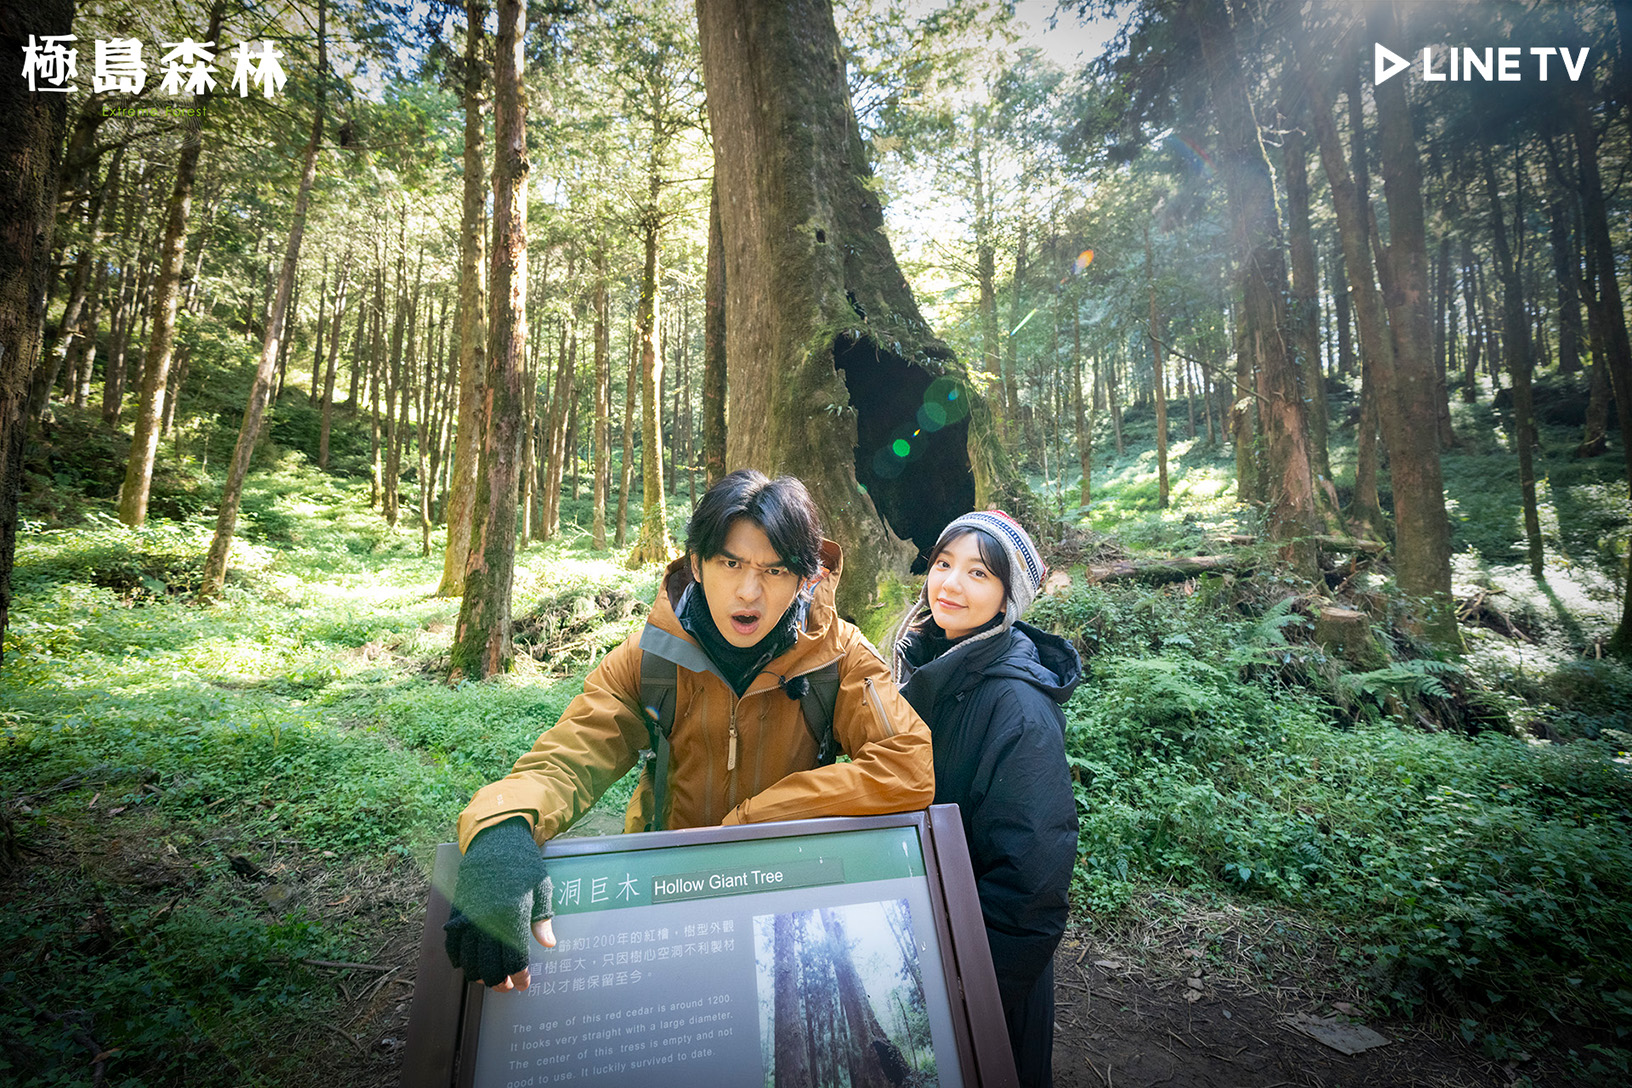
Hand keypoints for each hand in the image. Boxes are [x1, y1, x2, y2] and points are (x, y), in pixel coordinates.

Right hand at [444, 817, 556, 988]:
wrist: (495, 839)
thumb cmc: (523, 863)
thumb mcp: (541, 887)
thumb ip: (542, 918)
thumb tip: (548, 944)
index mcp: (513, 914)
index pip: (514, 958)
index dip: (519, 976)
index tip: (524, 983)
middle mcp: (488, 919)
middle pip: (489, 964)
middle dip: (499, 981)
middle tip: (507, 987)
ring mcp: (469, 916)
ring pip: (469, 959)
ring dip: (479, 974)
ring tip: (489, 980)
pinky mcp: (458, 911)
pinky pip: (453, 943)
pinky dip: (458, 959)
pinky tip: (467, 965)